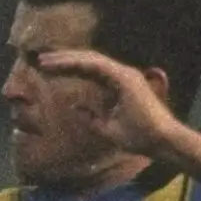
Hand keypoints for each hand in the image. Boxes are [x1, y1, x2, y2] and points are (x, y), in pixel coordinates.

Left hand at [35, 47, 180, 157]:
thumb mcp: (106, 128)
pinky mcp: (125, 78)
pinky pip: (96, 65)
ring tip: (44, 61)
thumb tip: (75, 107)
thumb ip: (91, 117)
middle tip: (41, 60)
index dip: (68, 68)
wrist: (159, 142)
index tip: (46, 70)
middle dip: (63, 59)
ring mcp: (124, 74)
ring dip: (66, 59)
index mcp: (118, 84)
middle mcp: (121, 75)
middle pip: (87, 62)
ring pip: (90, 60)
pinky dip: (77, 63)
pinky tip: (60, 64)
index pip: (88, 71)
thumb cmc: (138, 137)